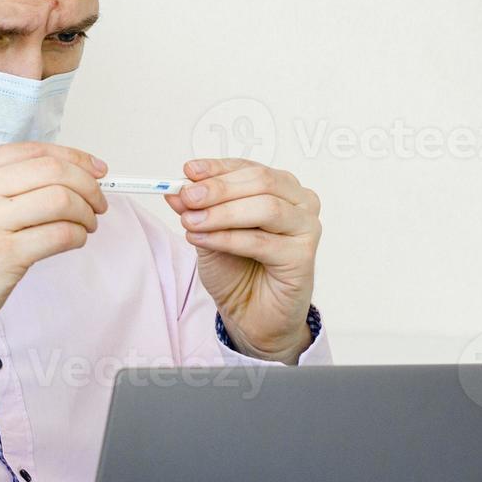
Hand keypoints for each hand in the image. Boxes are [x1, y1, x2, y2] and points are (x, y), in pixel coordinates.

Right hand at [0, 142, 108, 380]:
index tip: (95, 170)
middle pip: (52, 170)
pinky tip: (74, 241)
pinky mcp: (5, 256)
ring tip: (87, 225)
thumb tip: (63, 173)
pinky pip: (60, 234)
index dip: (74, 157)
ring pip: (61, 199)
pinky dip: (78, 236)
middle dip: (87, 184)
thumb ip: (1, 185)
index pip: (33, 150)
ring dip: (86, 212)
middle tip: (97, 201)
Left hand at [164, 158, 320, 359]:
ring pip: (265, 208)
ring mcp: (306, 228)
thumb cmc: (237, 270)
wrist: (251, 314)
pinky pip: (261, 241)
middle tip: (187, 197)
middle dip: (218, 189)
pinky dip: (227, 239)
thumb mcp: (208, 231)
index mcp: (281, 188)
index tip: (188, 171)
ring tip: (190, 222)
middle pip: (261, 182)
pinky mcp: (303, 257)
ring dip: (222, 214)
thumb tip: (175, 190)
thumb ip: (196, 209)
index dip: (217, 168)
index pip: (249, 168)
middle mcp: (300, 203)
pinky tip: (202, 240)